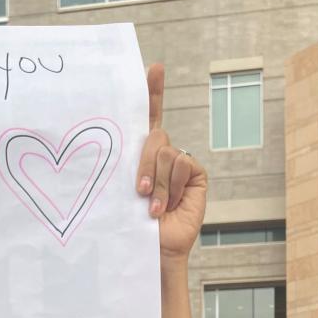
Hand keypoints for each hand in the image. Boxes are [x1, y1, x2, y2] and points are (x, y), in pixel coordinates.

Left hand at [136, 64, 206, 262]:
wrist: (150, 250)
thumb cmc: (128, 223)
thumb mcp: (121, 188)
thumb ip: (128, 161)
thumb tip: (134, 138)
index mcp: (140, 154)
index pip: (149, 116)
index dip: (153, 91)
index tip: (154, 68)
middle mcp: (161, 155)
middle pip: (154, 135)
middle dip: (143, 163)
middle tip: (138, 190)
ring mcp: (180, 165)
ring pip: (167, 151)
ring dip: (156, 181)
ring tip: (152, 206)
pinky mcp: (195, 175)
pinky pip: (182, 163)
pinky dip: (172, 185)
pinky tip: (168, 205)